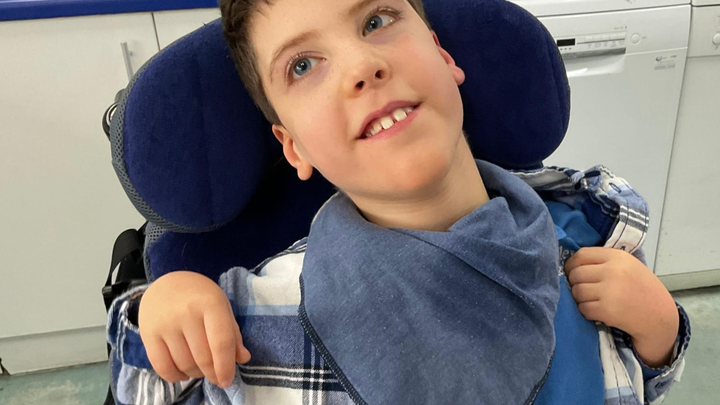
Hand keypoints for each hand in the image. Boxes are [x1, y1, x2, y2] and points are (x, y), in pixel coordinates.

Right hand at [138, 271, 250, 387]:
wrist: (166, 282)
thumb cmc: (199, 296)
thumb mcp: (221, 306)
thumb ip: (233, 333)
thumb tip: (243, 359)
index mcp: (210, 303)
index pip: (221, 342)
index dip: (226, 366)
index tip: (227, 380)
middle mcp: (186, 312)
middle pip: (202, 357)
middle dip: (212, 373)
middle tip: (216, 377)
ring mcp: (165, 323)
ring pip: (184, 364)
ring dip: (195, 374)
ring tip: (201, 370)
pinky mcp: (148, 333)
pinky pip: (162, 366)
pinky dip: (175, 377)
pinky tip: (183, 374)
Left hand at [564, 247, 678, 366]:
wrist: (659, 316)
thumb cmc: (641, 289)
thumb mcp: (628, 265)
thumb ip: (604, 261)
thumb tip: (572, 265)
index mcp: (617, 257)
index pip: (581, 255)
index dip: (572, 264)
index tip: (572, 271)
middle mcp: (613, 271)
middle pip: (576, 274)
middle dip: (575, 283)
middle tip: (584, 289)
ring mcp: (609, 291)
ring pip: (577, 291)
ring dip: (580, 298)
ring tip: (593, 300)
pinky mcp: (607, 310)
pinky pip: (583, 308)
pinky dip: (586, 311)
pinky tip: (598, 311)